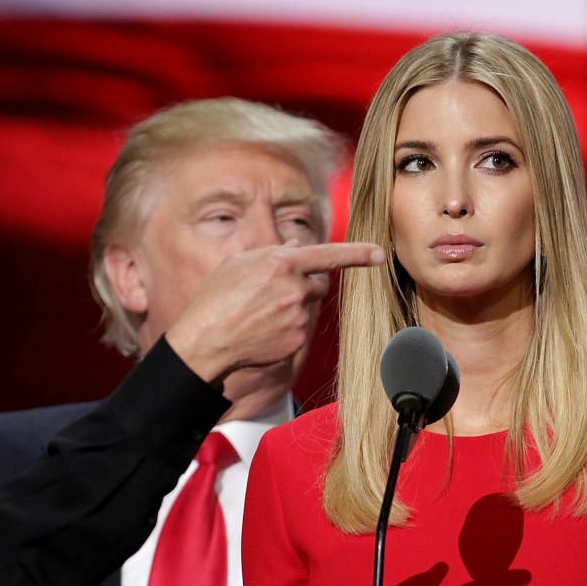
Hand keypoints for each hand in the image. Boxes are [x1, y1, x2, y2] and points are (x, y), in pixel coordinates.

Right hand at [166, 241, 383, 384]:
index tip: (380, 253)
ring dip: (290, 307)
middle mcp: (295, 289)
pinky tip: (261, 332)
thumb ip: (273, 252)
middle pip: (316, 284)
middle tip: (271, 294)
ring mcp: (298, 317)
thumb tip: (299, 243)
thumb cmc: (216, 299)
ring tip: (257, 314)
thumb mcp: (238, 264)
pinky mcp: (297, 340)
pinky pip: (299, 330)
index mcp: (282, 263)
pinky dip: (285, 330)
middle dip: (302, 286)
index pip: (329, 255)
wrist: (206, 342)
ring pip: (306, 307)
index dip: (358, 254)